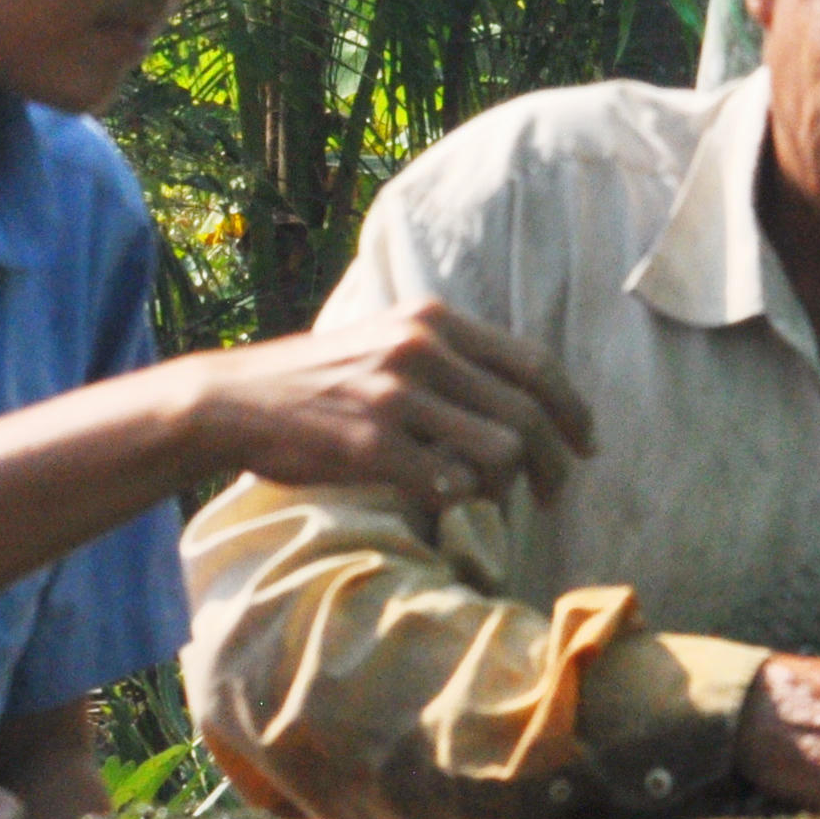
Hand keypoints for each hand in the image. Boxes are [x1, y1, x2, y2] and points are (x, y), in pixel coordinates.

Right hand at [180, 299, 591, 513]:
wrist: (233, 401)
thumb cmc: (315, 382)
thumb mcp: (385, 342)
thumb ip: (448, 360)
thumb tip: (520, 405)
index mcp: (432, 320)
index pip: (534, 364)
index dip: (573, 410)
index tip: (586, 444)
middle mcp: (420, 348)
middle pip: (527, 413)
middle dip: (555, 463)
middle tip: (556, 495)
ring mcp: (394, 394)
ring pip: (499, 451)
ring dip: (505, 486)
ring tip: (487, 497)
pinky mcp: (369, 442)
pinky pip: (447, 482)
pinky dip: (456, 499)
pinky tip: (439, 497)